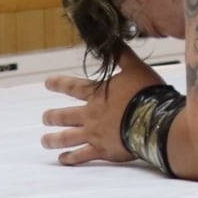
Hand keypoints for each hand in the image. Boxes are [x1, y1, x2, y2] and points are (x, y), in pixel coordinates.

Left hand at [41, 48, 160, 165]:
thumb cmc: (145, 92)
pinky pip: (81, 155)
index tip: (47, 83)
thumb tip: (111, 38)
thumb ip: (122, 54)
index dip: (60, 84)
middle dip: (53, 116)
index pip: (74, 87)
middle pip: (65, 115)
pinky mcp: (101, 149)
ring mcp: (94, 133)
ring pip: (67, 137)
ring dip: (54, 139)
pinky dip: (70, 158)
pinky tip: (63, 159)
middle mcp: (91, 114)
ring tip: (45, 141)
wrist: (152, 119)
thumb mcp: (135, 67)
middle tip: (45, 117)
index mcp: (98, 93)